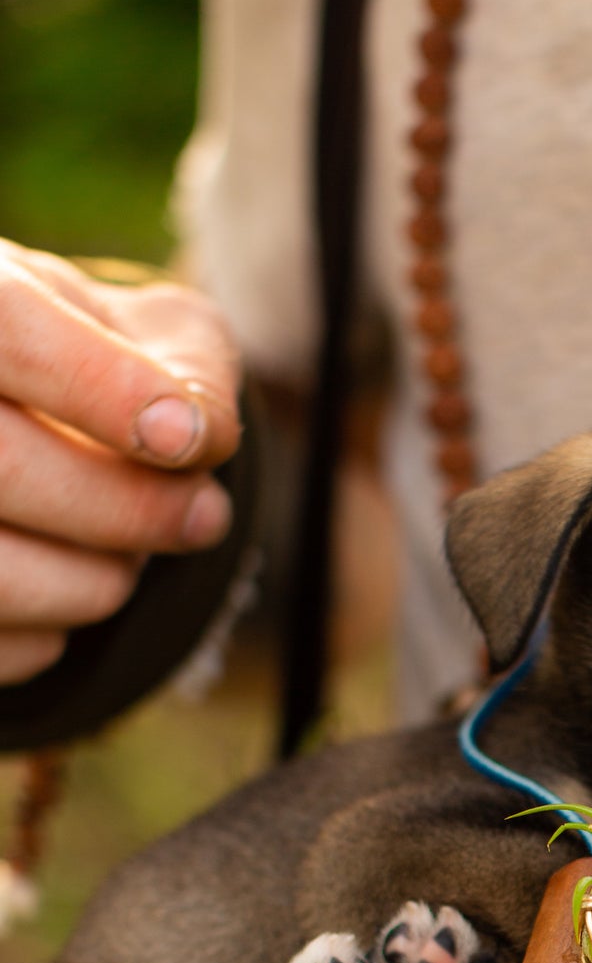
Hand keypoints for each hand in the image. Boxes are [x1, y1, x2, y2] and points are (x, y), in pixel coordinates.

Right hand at [0, 242, 240, 682]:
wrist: (6, 410)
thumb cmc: (74, 359)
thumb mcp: (136, 327)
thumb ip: (184, 359)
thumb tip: (197, 431)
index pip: (4, 327)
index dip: (102, 389)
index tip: (183, 441)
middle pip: (1, 465)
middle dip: (127, 509)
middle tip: (202, 519)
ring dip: (92, 582)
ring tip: (129, 561)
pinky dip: (44, 635)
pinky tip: (63, 592)